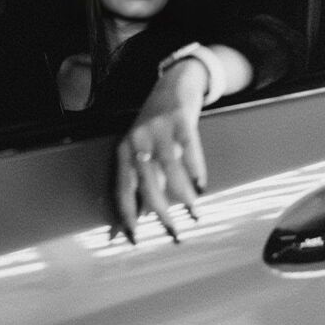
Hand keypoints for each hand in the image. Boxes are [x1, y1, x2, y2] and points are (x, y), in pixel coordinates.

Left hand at [114, 58, 207, 243]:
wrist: (171, 85)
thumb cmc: (154, 126)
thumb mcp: (141, 148)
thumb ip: (141, 178)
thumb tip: (139, 215)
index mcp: (124, 150)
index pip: (122, 188)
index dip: (127, 214)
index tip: (136, 239)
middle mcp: (138, 140)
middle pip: (146, 182)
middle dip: (160, 212)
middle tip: (174, 233)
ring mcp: (159, 129)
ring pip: (169, 168)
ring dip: (182, 195)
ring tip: (194, 214)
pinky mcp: (180, 120)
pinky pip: (189, 148)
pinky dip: (196, 169)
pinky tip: (201, 185)